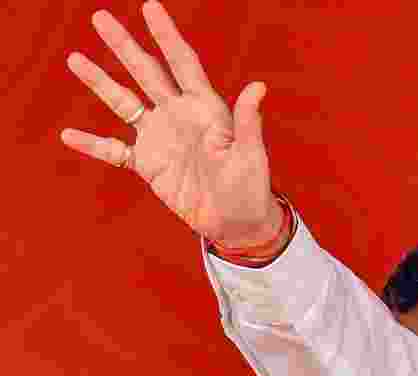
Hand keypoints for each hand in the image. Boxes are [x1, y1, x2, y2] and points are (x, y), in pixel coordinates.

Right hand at [60, 2, 282, 249]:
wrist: (236, 222)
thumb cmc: (250, 188)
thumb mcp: (251, 155)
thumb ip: (248, 122)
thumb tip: (258, 87)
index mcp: (206, 108)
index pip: (183, 63)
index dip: (166, 36)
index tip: (149, 7)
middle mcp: (179, 115)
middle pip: (146, 73)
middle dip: (124, 46)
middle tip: (100, 18)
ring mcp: (160, 138)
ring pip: (124, 103)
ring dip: (100, 82)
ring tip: (75, 59)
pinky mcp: (148, 164)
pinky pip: (115, 151)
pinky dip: (93, 144)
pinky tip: (68, 135)